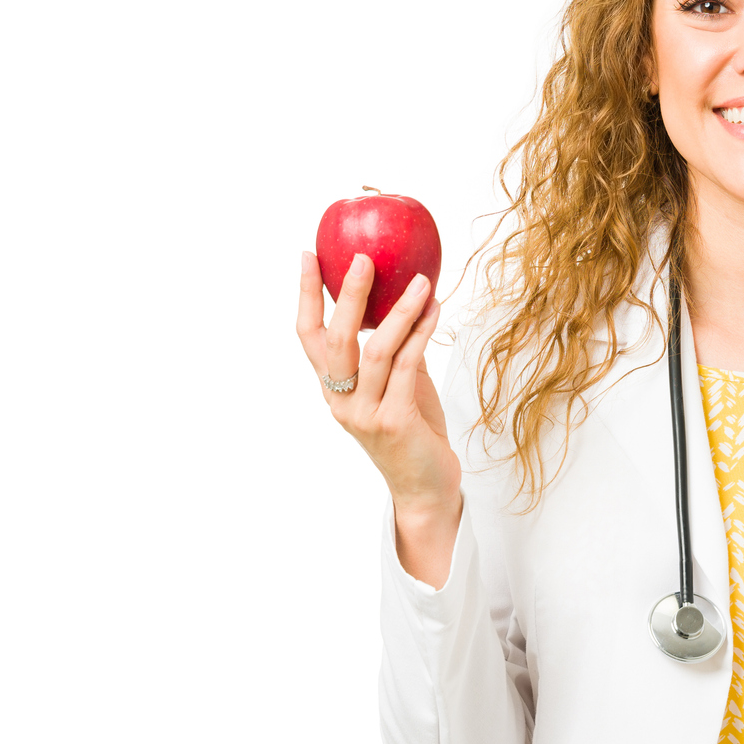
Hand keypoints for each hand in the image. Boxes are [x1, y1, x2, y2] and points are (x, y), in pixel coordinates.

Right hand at [297, 252, 462, 584]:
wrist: (427, 488)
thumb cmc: (414, 433)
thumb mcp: (399, 386)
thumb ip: (394, 350)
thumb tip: (404, 301)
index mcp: (333, 389)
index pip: (308, 336)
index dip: (307, 295)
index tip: (309, 255)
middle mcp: (340, 401)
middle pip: (335, 339)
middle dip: (348, 295)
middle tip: (364, 258)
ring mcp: (364, 413)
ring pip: (374, 350)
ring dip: (399, 311)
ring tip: (421, 281)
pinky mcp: (393, 422)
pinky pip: (407, 366)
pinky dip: (421, 334)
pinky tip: (435, 310)